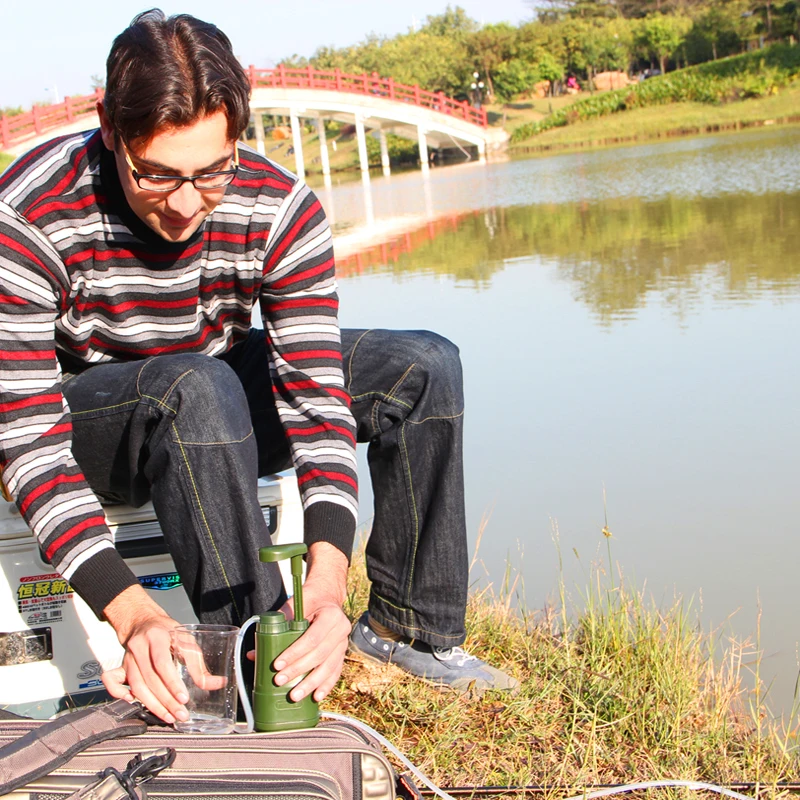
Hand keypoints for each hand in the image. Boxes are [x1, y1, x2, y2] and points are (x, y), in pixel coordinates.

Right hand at [102, 585, 189, 724]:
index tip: (183, 698)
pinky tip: (133, 702)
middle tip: (180, 714)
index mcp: (158, 636)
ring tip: (168, 716)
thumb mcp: (187, 640)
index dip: (172, 682)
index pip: (162, 663)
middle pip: (150, 678)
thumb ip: (199, 664)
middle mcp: (139, 646)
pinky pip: (112, 681)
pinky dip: (118, 693)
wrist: (144, 622)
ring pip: (136, 685)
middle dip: (166, 700)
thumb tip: (218, 683)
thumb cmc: (168, 632)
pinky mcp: (120, 665)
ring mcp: (127, 657)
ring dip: (152, 704)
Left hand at [270, 542, 349, 702]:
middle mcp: (341, 629)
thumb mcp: (296, 604)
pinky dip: (326, 685)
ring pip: (329, 667)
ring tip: (295, 695)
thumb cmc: (310, 601)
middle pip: (320, 655)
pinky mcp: (342, 653)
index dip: (294, 653)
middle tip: (279, 681)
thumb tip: (253, 653)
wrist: (328, 597)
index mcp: (331, 615)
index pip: (312, 638)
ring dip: (311, 683)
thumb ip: (277, 624)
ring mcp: (344, 643)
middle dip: (298, 670)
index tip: (277, 664)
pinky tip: (316, 696)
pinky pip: (336, 672)